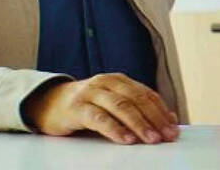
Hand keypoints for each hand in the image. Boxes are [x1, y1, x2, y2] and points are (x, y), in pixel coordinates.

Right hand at [23, 73, 179, 143]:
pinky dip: (114, 129)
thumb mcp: (111, 103)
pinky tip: (125, 139)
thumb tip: (169, 119)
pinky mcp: (76, 107)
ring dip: (139, 124)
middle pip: (136, 99)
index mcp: (119, 80)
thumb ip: (135, 108)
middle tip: (166, 135)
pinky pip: (98, 118)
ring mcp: (90, 92)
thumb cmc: (85, 106)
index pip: (146, 94)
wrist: (46, 103)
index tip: (173, 127)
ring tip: (151, 139)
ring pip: (120, 106)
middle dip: (155, 118)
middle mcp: (106, 82)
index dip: (161, 111)